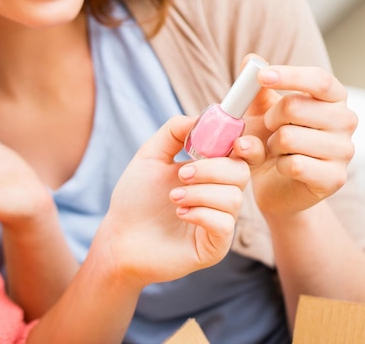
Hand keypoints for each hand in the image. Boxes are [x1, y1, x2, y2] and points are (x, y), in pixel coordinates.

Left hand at [93, 115, 248, 287]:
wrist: (119, 237)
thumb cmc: (135, 199)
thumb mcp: (151, 156)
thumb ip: (174, 132)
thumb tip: (200, 118)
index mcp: (211, 172)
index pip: (242, 154)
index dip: (245, 145)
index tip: (231, 142)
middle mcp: (220, 196)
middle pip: (241, 172)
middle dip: (211, 169)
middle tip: (181, 174)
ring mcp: (220, 222)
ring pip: (233, 198)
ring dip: (200, 193)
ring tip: (173, 198)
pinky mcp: (215, 246)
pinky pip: (224, 224)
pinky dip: (201, 213)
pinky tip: (181, 214)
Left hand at [234, 56, 356, 216]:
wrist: (277, 186)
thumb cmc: (272, 142)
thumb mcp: (260, 112)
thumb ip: (257, 89)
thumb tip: (250, 60)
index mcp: (333, 98)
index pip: (318, 79)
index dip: (289, 75)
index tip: (261, 76)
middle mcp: (346, 120)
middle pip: (296, 107)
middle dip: (270, 119)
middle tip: (270, 129)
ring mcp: (344, 150)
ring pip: (290, 137)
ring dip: (272, 145)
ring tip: (277, 150)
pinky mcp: (335, 178)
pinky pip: (294, 164)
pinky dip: (279, 165)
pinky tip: (283, 167)